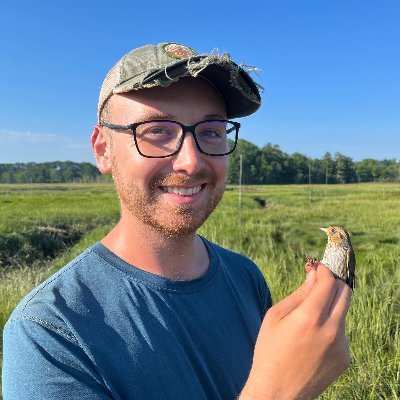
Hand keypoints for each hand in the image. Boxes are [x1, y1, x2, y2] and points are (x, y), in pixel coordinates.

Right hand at [240, 263, 351, 399]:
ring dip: (331, 305)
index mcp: (309, 317)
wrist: (277, 390)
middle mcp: (331, 330)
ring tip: (310, 317)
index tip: (317, 267)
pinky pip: (342, 331)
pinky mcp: (344, 358)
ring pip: (343, 312)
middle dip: (333, 282)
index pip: (328, 282)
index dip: (324, 270)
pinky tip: (312, 338)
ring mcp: (341, 345)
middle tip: (319, 283)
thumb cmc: (270, 349)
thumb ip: (298, 293)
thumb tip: (313, 274)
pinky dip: (331, 326)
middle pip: (345, 293)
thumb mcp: (275, 316)